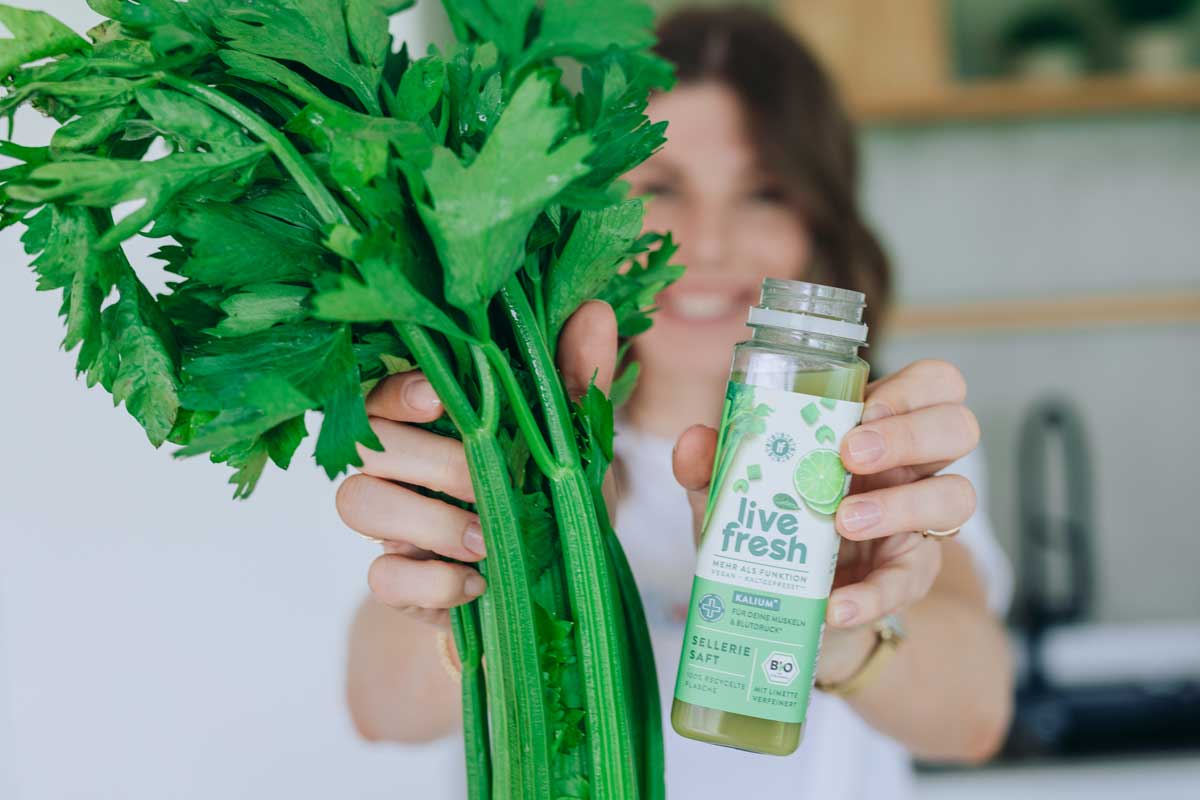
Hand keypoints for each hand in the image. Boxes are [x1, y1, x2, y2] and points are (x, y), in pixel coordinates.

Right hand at [335, 301, 617, 627]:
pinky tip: (478, 585)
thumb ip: (574, 377)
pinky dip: (431, 585)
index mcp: (426, 418)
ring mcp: (389, 524)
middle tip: (487, 485)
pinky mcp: (396, 581)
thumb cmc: (548, 491)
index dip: (399, 390)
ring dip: (427, 523)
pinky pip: (381, 579)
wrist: (550, 580)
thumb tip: (595, 309)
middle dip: (432, 463)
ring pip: (357, 503)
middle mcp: (395, 463)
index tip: (438, 400)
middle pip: (368, 445)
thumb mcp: (570, 437)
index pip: (383, 387)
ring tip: (486, 540)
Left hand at [673, 360, 979, 680]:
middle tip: (850, 456)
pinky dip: (872, 594)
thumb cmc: (772, 524)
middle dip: (910, 434)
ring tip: (843, 522)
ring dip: (901, 505)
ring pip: (957, 497)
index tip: (861, 410)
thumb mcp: (735, 493)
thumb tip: (694, 441)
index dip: (911, 390)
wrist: (785, 604)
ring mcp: (918, 522)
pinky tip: (836, 604)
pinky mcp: (909, 577)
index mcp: (875, 428)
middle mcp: (910, 468)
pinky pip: (911, 580)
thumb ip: (711, 465)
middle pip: (959, 427)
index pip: (932, 384)